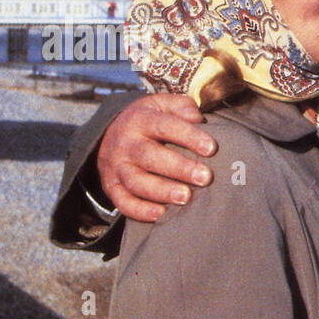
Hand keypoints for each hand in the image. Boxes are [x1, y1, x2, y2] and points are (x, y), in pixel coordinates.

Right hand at [96, 94, 216, 221]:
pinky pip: (122, 201)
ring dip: (161, 191)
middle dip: (178, 168)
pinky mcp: (111, 186)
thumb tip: (196, 117)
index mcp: (139, 119)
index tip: (210, 148)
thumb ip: (181, 106)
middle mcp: (125, 143)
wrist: (108, 134)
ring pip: (136, 181)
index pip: (164, 125)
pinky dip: (140, 210)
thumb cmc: (148, 121)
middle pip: (150, 156)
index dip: (188, 136)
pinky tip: (161, 214)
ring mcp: (116, 166)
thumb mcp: (161, 104)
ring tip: (185, 197)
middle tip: (204, 177)